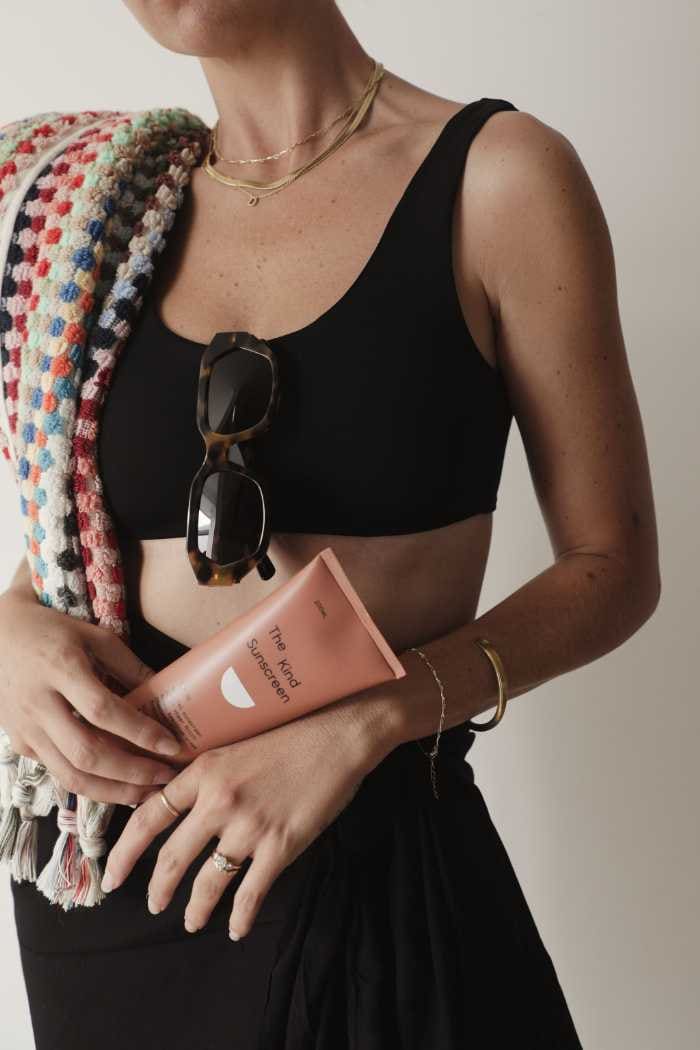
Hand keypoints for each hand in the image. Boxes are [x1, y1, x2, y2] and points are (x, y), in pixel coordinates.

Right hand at [0, 587, 180, 804]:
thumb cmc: (51, 631)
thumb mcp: (93, 635)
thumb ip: (129, 665)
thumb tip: (168, 693)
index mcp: (60, 668)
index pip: (103, 711)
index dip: (140, 732)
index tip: (171, 745)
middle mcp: (39, 704)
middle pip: (87, 753)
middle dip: (132, 773)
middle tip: (166, 778)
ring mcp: (26, 729)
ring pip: (71, 776)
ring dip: (113, 792)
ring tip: (147, 793)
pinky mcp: (20, 744)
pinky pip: (59, 773)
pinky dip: (91, 785)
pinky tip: (118, 786)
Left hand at [101, 693, 398, 938]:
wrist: (338, 735)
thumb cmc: (290, 731)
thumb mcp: (235, 743)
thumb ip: (206, 774)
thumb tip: (178, 801)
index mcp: (203, 772)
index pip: (149, 817)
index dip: (124, 851)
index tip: (112, 873)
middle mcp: (218, 801)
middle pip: (172, 858)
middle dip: (158, 889)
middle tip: (153, 904)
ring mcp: (249, 826)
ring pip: (207, 882)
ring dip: (195, 909)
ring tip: (191, 922)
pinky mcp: (281, 845)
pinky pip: (251, 893)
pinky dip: (240, 917)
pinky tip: (236, 928)